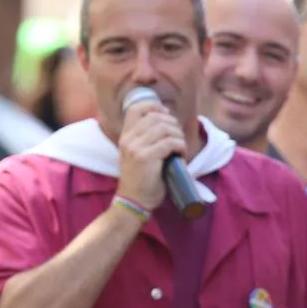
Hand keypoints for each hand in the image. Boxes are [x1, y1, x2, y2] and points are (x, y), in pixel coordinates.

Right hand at [116, 94, 187, 210]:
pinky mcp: (146, 157)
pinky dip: (181, 146)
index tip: (168, 115)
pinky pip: (170, 143)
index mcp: (125, 136)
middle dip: (173, 124)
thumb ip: (146, 140)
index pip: (135, 108)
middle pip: (155, 117)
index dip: (154, 106)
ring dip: (179, 136)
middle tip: (179, 137)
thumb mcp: (137, 155)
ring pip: (165, 128)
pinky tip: (181, 155)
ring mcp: (136, 147)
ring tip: (181, 147)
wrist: (133, 201)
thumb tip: (168, 125)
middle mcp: (129, 139)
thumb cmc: (141, 180)